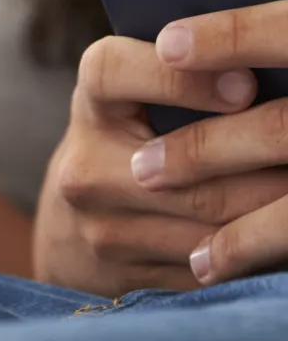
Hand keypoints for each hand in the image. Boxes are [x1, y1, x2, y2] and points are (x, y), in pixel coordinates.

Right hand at [32, 29, 287, 294]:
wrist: (72, 228)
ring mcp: (102, 229)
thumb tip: (264, 63)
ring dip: (271, 208)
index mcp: (91, 103)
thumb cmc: (130, 137)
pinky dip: (255, 247)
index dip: (180, 79)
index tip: (245, 84)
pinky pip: (210, 266)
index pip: (116, 73)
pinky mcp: (128, 278)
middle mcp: (84, 167)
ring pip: (209, 223)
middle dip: (261, 151)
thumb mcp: (135, 96)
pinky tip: (281, 229)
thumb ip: (183, 77)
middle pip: (185, 165)